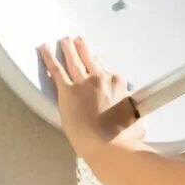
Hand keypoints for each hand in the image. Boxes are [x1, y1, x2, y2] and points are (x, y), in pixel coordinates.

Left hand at [37, 36, 143, 159]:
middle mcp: (100, 79)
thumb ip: (136, 115)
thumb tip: (140, 121)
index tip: (95, 59)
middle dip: (83, 49)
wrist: (108, 143)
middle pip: (89, 60)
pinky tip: (44, 49)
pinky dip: (49, 58)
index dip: (98, 64)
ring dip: (68, 49)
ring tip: (63, 41)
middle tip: (77, 41)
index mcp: (118, 84)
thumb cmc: (124, 136)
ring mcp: (83, 83)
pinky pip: (56, 70)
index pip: (107, 71)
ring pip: (74, 61)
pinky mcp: (67, 91)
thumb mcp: (138, 121)